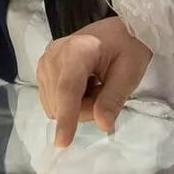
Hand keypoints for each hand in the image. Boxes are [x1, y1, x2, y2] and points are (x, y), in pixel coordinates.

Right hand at [36, 17, 151, 147]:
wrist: (118, 31)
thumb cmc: (128, 47)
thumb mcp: (130, 72)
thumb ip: (114, 98)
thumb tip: (102, 124)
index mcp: (77, 50)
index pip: (68, 89)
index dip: (66, 116)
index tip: (63, 142)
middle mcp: (53, 54)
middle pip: (62, 102)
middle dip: (85, 108)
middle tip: (105, 89)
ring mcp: (45, 61)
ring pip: (55, 105)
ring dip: (78, 106)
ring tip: (95, 85)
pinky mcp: (42, 69)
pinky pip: (53, 101)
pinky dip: (70, 101)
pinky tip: (84, 86)